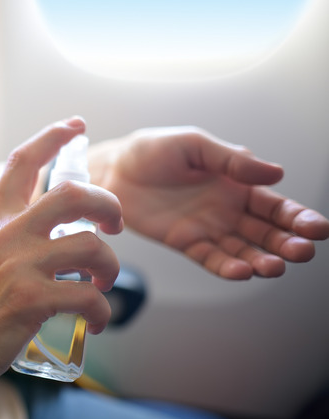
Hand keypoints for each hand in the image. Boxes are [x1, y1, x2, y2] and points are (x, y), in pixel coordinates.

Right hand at [0, 118, 123, 381]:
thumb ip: (14, 236)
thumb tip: (61, 231)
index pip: (22, 162)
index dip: (52, 136)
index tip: (76, 124)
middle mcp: (7, 234)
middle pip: (73, 194)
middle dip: (107, 205)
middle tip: (114, 225)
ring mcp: (19, 266)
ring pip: (90, 246)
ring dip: (110, 267)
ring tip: (102, 284)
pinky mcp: (30, 300)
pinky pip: (88, 296)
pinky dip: (104, 311)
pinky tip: (99, 321)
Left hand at [90, 126, 328, 279]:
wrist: (112, 168)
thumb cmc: (153, 150)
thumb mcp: (194, 145)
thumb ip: (232, 161)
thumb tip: (277, 174)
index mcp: (238, 184)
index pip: (276, 205)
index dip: (298, 217)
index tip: (317, 228)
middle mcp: (229, 210)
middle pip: (266, 233)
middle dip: (286, 243)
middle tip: (302, 252)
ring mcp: (209, 228)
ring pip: (243, 251)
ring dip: (261, 261)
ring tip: (274, 267)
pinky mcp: (185, 242)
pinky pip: (211, 259)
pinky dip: (227, 267)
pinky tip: (242, 272)